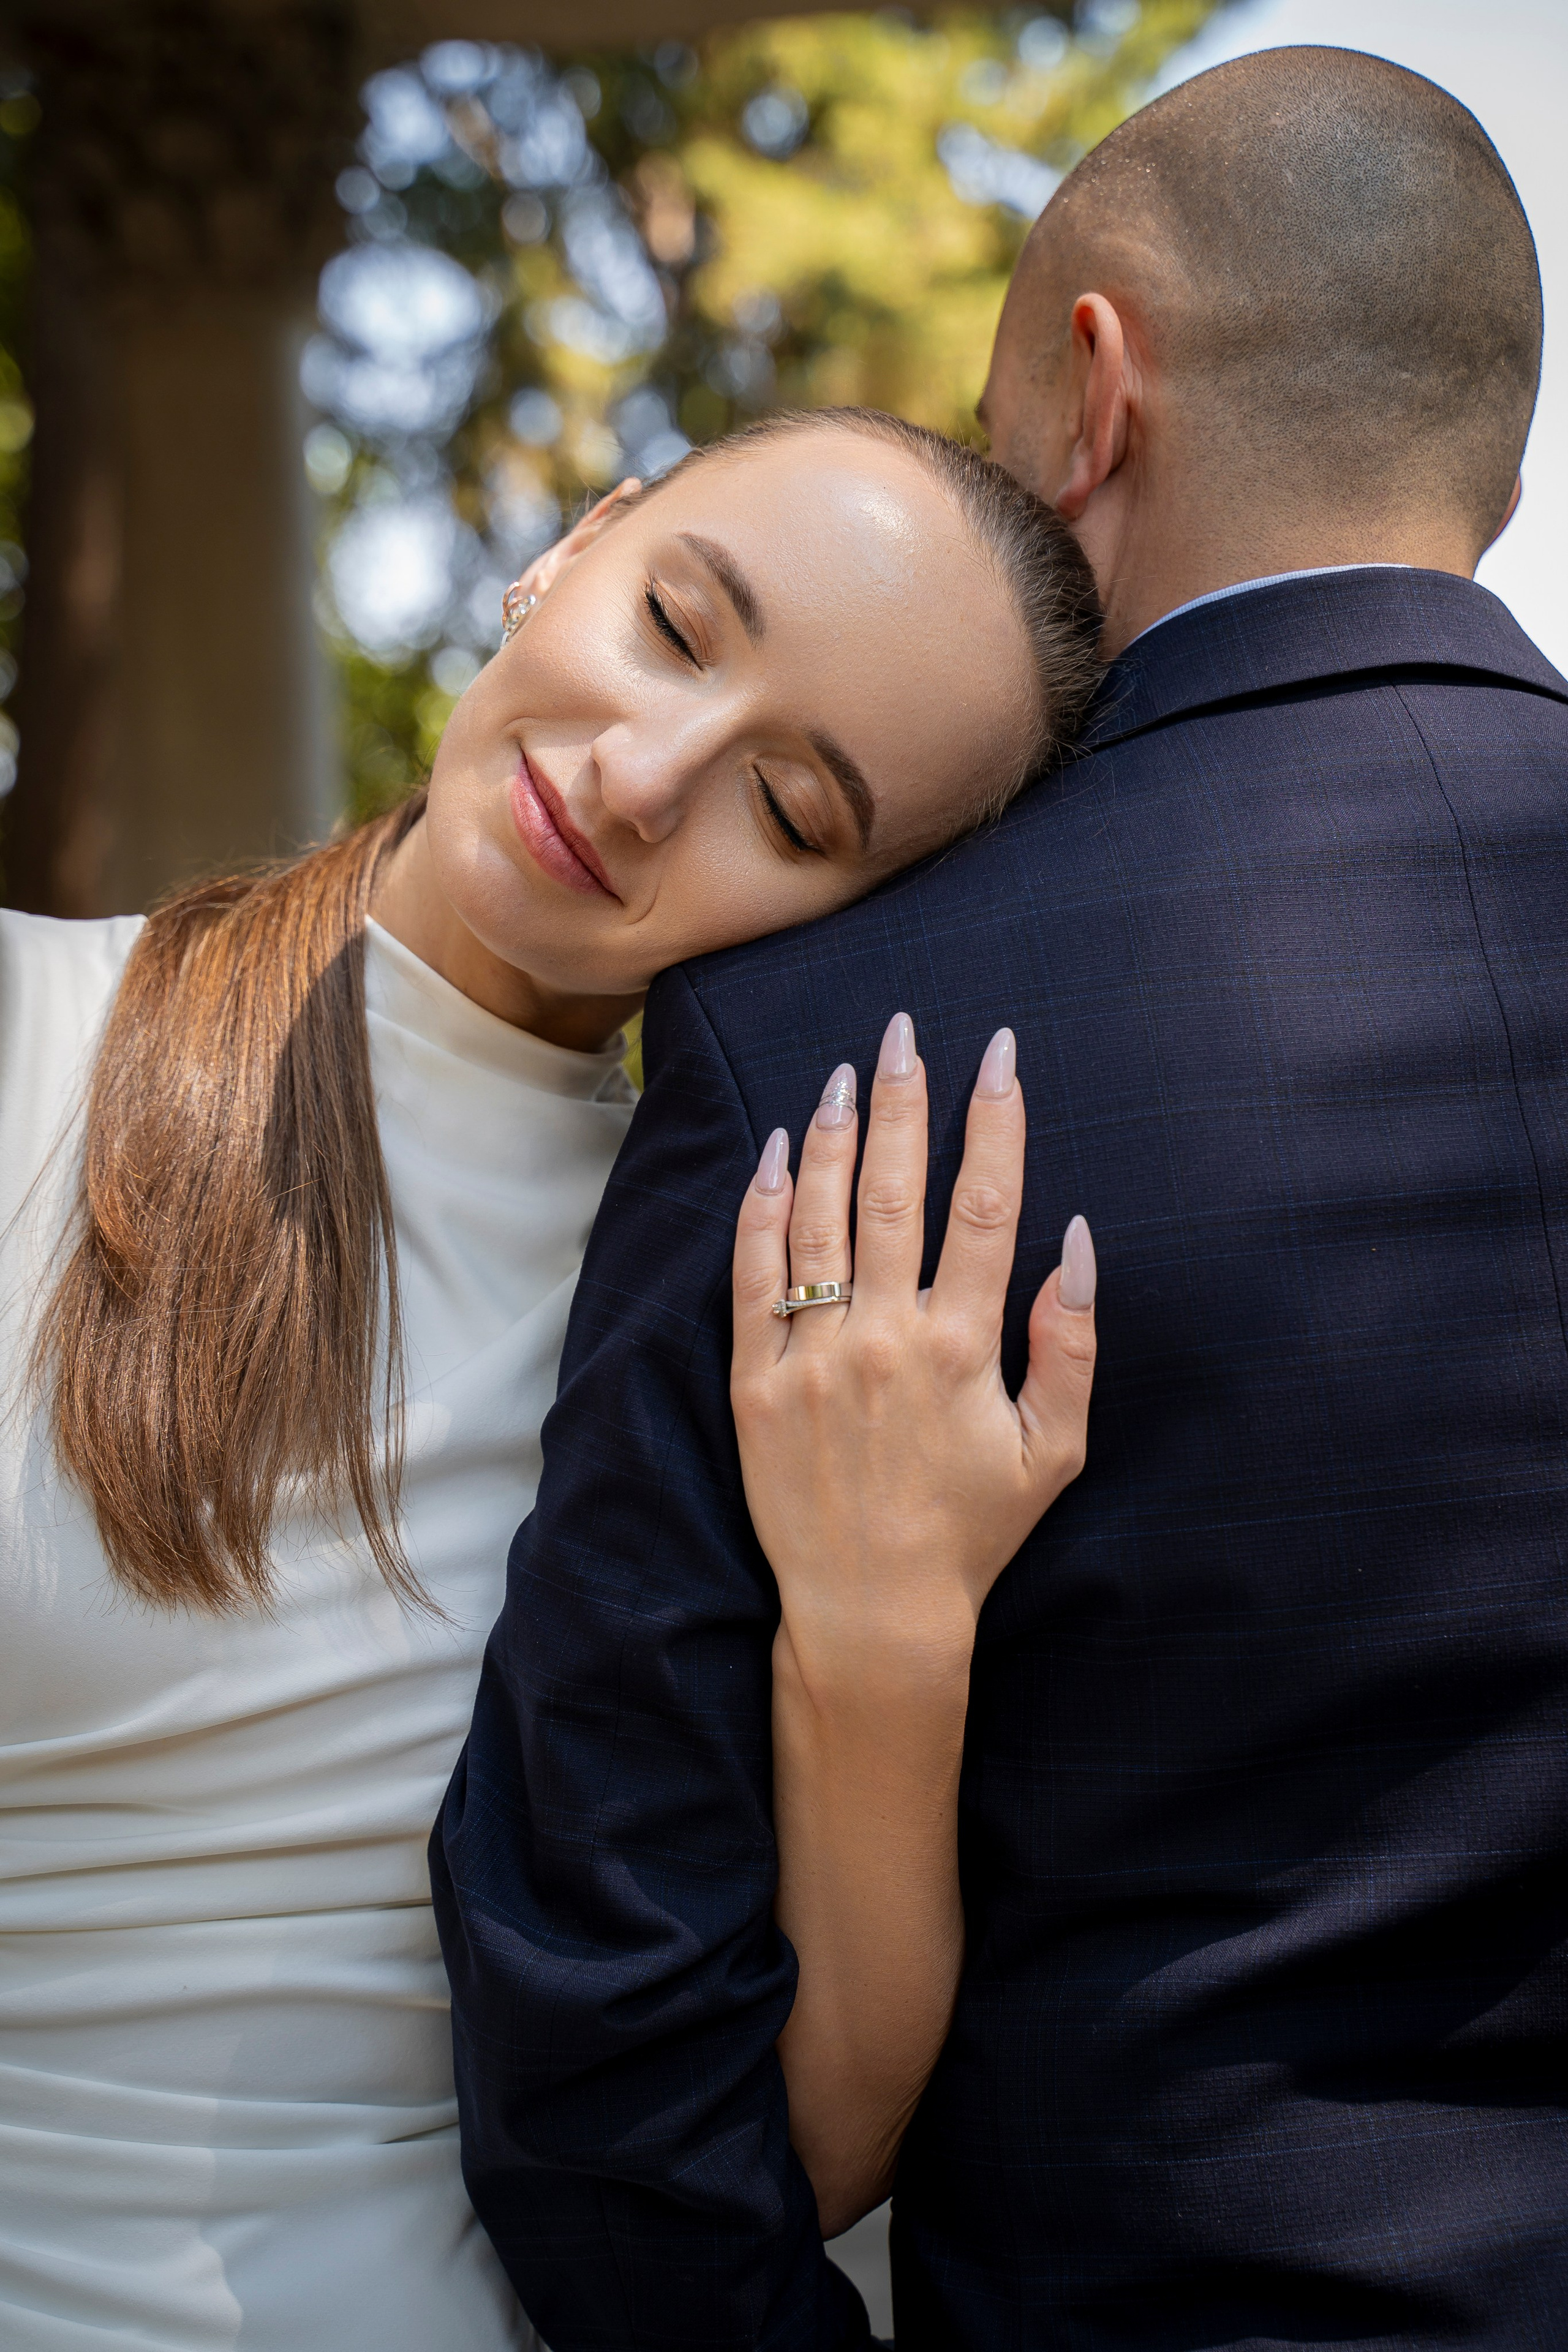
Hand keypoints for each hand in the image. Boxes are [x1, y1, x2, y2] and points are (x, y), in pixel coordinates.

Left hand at [731, 1011, 1096, 1697]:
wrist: (871, 1613)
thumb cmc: (971, 1533)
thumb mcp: (1053, 1451)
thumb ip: (1072, 1345)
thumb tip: (1081, 1242)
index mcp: (963, 1347)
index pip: (986, 1207)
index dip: (994, 1122)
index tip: (997, 1055)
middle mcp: (885, 1338)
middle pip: (895, 1191)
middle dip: (905, 1101)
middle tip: (906, 1031)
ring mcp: (814, 1358)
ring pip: (820, 1219)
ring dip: (835, 1135)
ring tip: (847, 1070)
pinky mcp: (755, 1384)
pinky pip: (752, 1277)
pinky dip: (763, 1209)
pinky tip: (776, 1153)